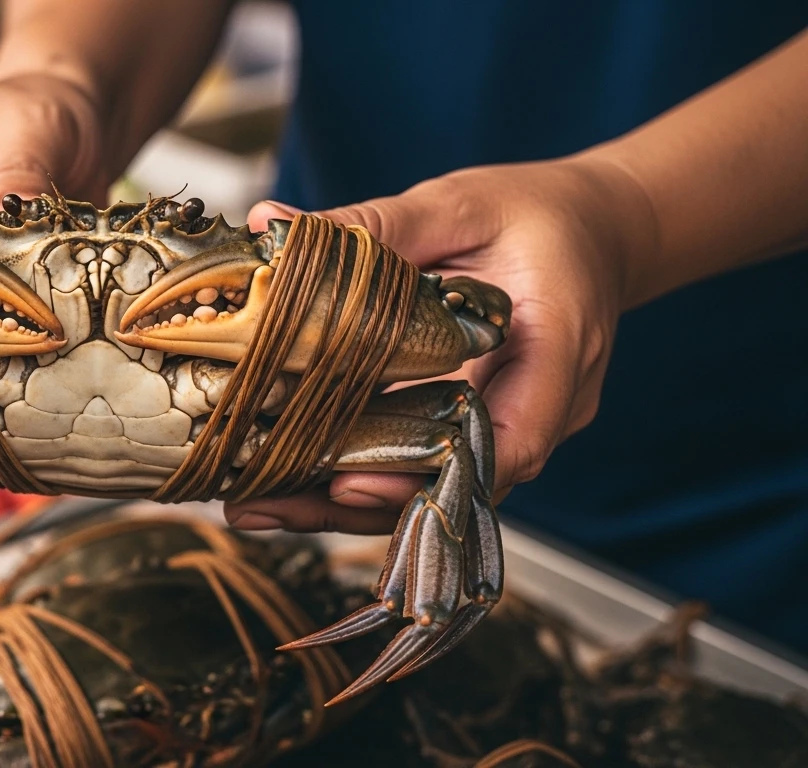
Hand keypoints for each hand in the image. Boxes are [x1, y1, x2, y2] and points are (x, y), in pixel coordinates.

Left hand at [223, 156, 656, 533]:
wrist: (592, 231)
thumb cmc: (538, 215)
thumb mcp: (458, 205)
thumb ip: (374, 225)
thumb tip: (272, 221)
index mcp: (558, 350)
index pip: (507, 441)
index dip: (427, 473)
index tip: (350, 485)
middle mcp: (541, 409)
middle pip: (451, 483)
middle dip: (353, 503)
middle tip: (262, 503)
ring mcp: (512, 427)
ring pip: (429, 488)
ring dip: (340, 503)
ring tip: (253, 503)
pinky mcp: (477, 429)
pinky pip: (420, 465)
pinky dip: (354, 474)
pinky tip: (283, 477)